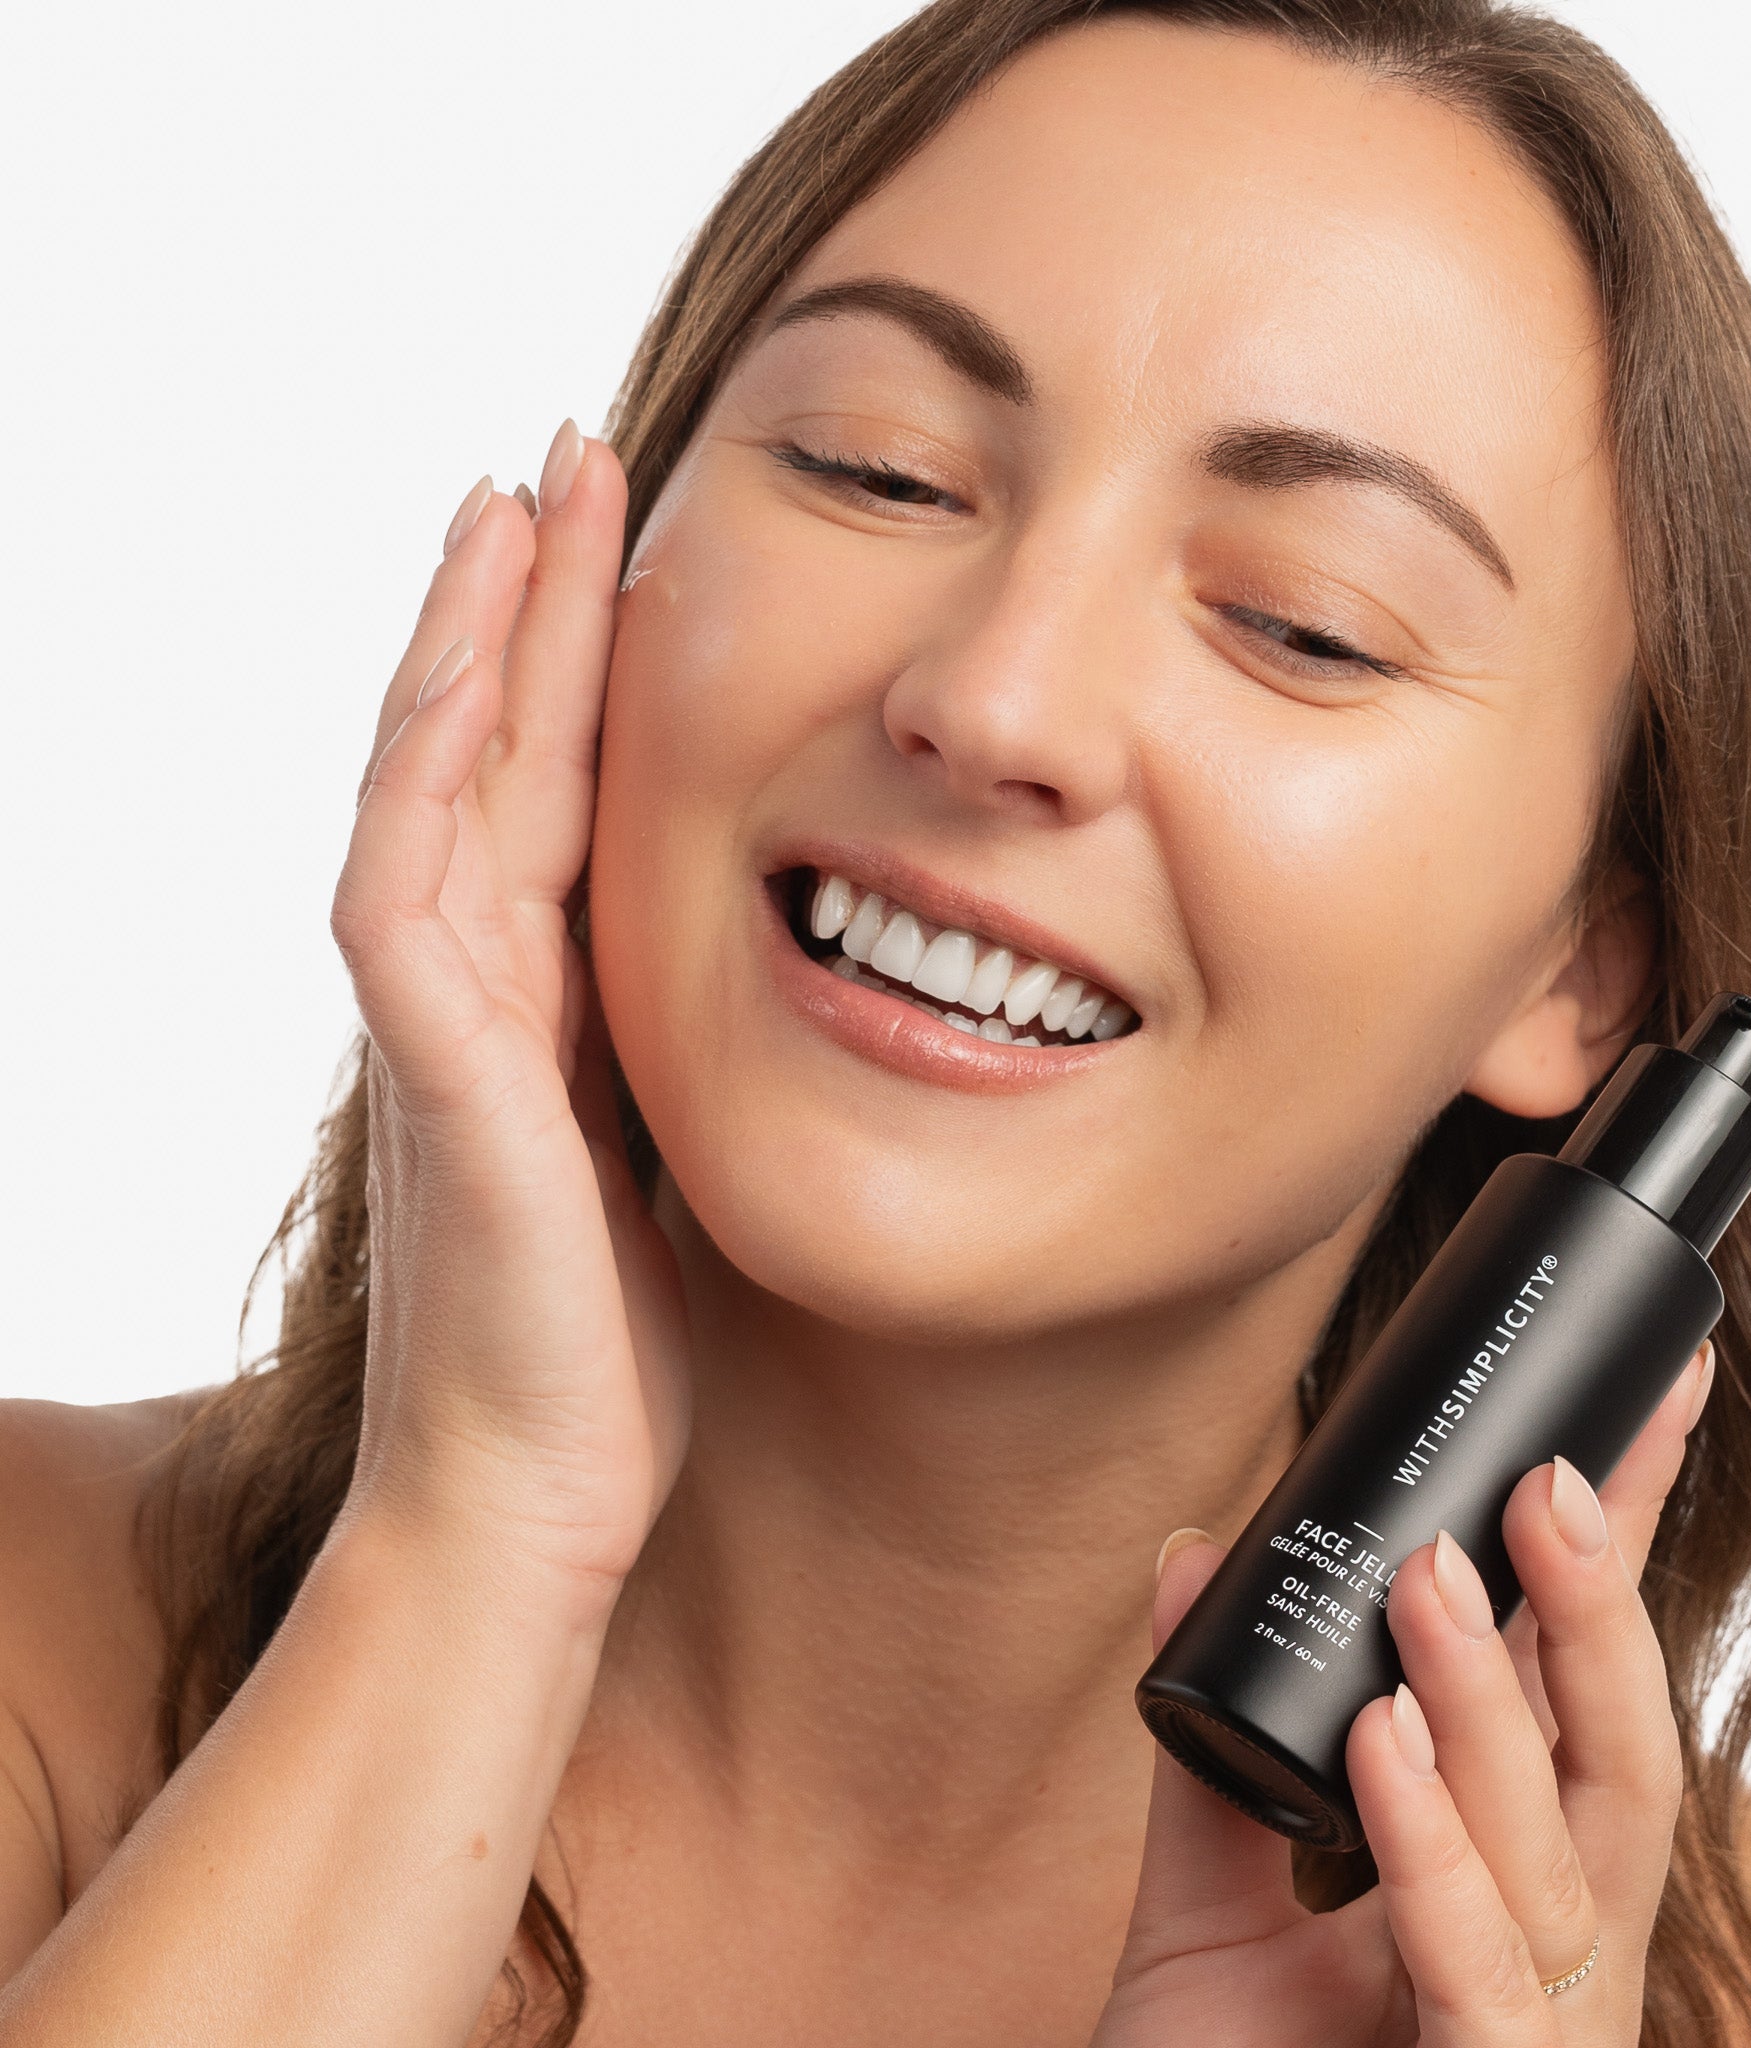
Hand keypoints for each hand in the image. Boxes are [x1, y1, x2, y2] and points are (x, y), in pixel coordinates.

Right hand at [329, 426, 689, 1612]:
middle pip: (491, 755)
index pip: (554, 792)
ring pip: (435, 791)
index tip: (617, 543)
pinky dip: (427, 780)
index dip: (576, 665)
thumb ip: (674, 1063)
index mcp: (547, 1005)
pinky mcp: (440, 1087)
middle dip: (522, 605)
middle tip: (561, 459)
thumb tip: (748, 990)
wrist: (537, 1504)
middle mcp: (481, 992)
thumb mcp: (673, 1164)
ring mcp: (447, 1030)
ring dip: (470, 644)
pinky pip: (407, 898)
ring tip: (510, 502)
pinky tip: (464, 675)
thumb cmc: (609, 1359)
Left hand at [1097, 1343, 1714, 2045]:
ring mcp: (1534, 2039)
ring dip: (1496, 1702)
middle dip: (1600, 1611)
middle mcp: (1549, 1958)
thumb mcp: (1212, 1905)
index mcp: (1511, 1891)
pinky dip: (1431, 1849)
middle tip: (1550, 1469)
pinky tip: (1380, 1736)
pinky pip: (1478, 1976)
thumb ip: (1218, 1735)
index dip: (1612, 1567)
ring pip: (1562, 1854)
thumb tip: (1196, 1556)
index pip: (1580, 1701)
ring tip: (1433, 1573)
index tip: (1628, 1418)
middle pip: (1619, 1762)